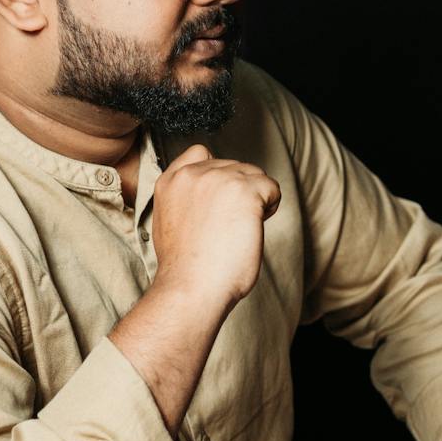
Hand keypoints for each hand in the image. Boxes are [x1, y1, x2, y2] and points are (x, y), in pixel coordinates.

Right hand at [149, 143, 280, 311]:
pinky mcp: (245, 190)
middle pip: (234, 166)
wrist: (191, 286)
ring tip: (242, 227)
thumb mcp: (169, 221)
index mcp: (171, 180)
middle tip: (231, 224)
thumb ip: (185, 198)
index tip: (220, 200)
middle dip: (240, 191)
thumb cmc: (185, 266)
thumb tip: (212, 196)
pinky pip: (272, 187)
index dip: (218, 175)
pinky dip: (271, 206)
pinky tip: (255, 226)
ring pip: (255, 175)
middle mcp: (193, 174)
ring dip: (257, 198)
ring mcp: (219, 179)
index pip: (201, 153)